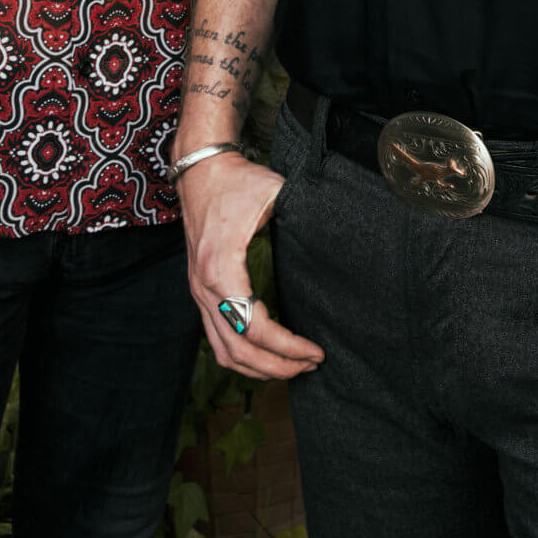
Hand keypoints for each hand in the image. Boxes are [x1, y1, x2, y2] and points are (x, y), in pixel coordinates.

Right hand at [177, 152, 323, 380]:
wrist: (200, 170)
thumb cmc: (237, 181)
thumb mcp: (274, 192)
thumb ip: (302, 213)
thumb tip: (339, 233)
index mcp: (221, 267)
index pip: (254, 327)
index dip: (287, 346)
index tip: (316, 351)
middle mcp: (204, 287)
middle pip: (239, 349)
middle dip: (278, 366)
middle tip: (310, 364)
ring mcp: (199, 292)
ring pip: (224, 351)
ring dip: (258, 368)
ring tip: (292, 367)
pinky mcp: (200, 291)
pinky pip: (216, 339)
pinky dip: (241, 356)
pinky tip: (265, 355)